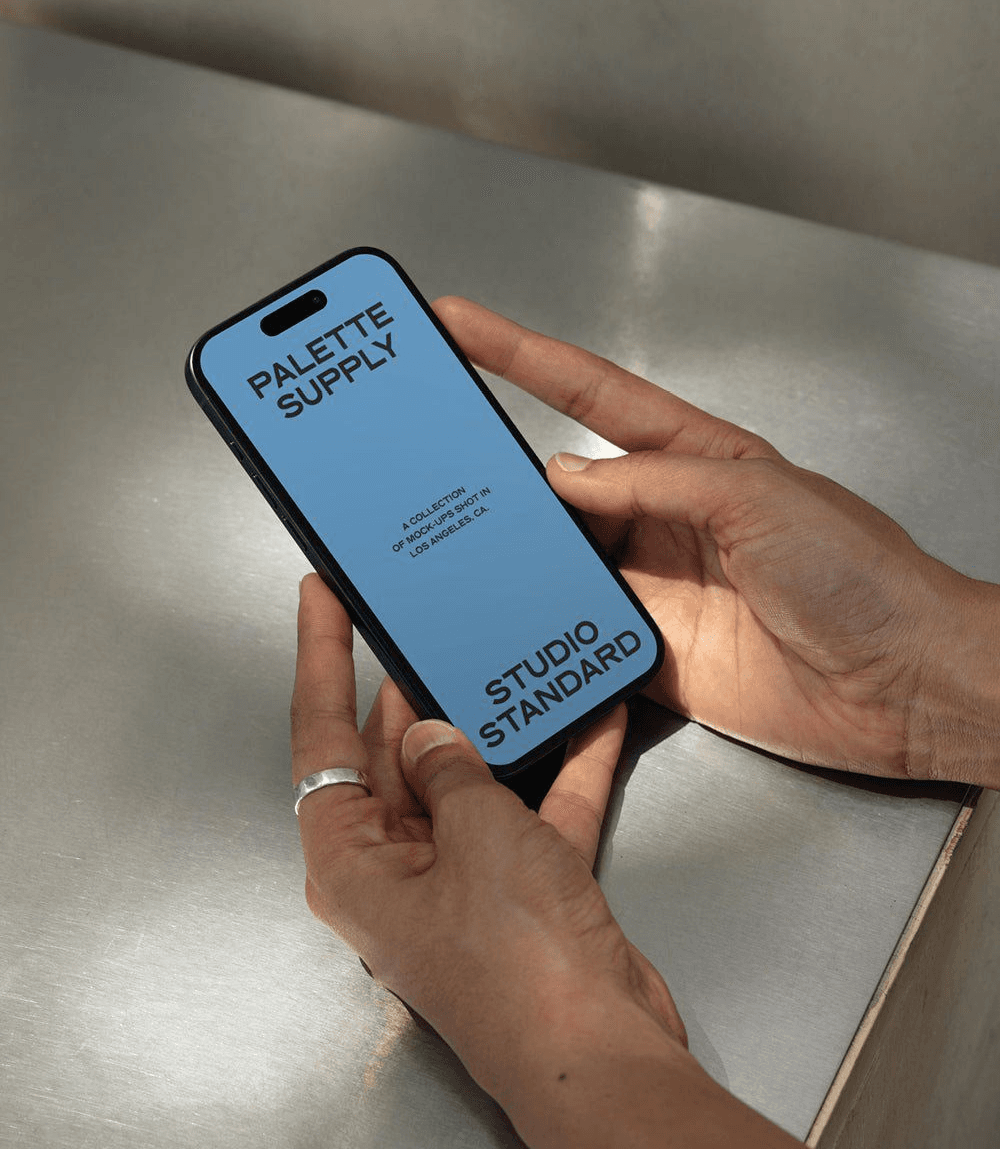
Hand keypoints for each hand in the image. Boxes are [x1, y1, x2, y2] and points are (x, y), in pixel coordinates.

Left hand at [291, 573, 689, 1143]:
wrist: (599, 1048)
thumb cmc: (516, 960)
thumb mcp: (476, 835)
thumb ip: (449, 769)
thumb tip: (430, 732)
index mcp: (352, 861)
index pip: (321, 738)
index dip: (318, 657)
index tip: (320, 595)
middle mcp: (396, 868)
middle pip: (394, 753)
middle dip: (417, 688)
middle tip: (427, 618)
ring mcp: (459, 878)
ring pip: (465, 778)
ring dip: (495, 725)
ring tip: (503, 654)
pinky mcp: (519, 886)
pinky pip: (530, 809)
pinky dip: (559, 767)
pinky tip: (592, 720)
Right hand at [434, 297, 999, 785]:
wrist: (898, 684)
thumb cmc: (860, 574)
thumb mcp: (758, 497)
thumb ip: (656, 482)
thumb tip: (563, 476)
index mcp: (695, 459)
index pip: (591, 394)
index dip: (521, 356)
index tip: (462, 324)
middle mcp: (664, 517)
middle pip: (560, 482)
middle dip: (498, 464)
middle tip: (433, 449)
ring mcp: (652, 585)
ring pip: (559, 559)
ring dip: (515, 552)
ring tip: (453, 537)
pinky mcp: (649, 649)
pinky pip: (577, 631)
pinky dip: (540, 626)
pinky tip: (507, 615)